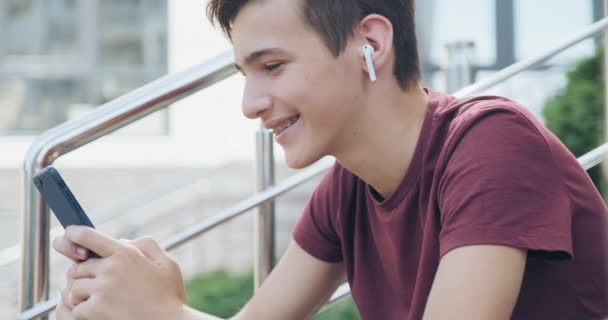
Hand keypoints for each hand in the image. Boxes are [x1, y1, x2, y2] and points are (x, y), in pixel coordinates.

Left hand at [54, 226, 186, 319]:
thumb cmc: (169, 297)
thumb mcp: (167, 264)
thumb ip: (147, 246)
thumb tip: (123, 241)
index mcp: (126, 254)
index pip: (89, 236)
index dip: (74, 233)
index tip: (69, 233)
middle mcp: (110, 269)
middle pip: (78, 267)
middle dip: (84, 275)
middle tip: (97, 284)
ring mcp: (101, 290)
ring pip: (73, 288)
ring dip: (81, 294)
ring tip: (99, 301)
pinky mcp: (94, 310)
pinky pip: (75, 308)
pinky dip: (82, 311)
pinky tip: (98, 313)